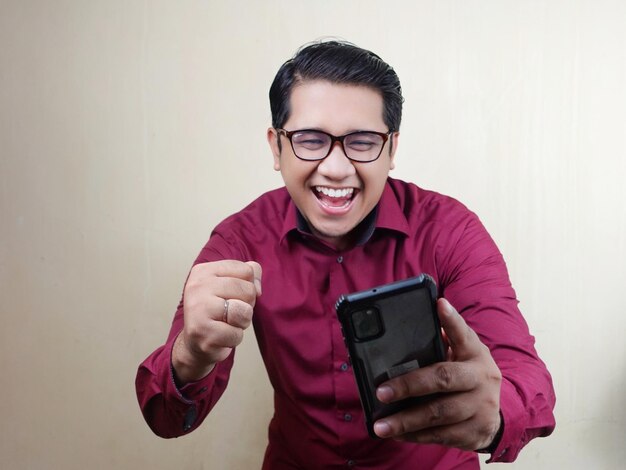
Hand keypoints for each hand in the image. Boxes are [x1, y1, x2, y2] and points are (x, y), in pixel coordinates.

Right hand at [172, 260, 261, 382]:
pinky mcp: (202, 332)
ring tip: (227, 323)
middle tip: (231, 312)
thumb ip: (249, 274)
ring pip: (244, 312)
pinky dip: (234, 338)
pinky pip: (236, 334)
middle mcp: (197, 287)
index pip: (246, 270)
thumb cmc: (217, 311)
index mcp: (203, 271)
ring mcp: (197, 310)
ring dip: (242, 322)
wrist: (195, 341)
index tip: (234, 295)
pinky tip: (221, 336)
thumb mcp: (230, 284)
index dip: (249, 286)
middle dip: (247, 305)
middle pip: (248, 290)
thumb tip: (257, 288)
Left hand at [373, 298, 501, 450]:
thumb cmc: (467, 377)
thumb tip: (403, 335)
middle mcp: (481, 378)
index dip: (451, 319)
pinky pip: (440, 435)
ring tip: (380, 425)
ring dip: (406, 420)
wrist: (497, 415)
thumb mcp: (462, 356)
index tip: (439, 304)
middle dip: (410, 385)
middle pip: (444, 378)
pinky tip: (396, 434)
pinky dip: (415, 435)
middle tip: (381, 392)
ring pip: (439, 413)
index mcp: (475, 353)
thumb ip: (440, 344)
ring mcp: (481, 406)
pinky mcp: (476, 432)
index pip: (463, 333)